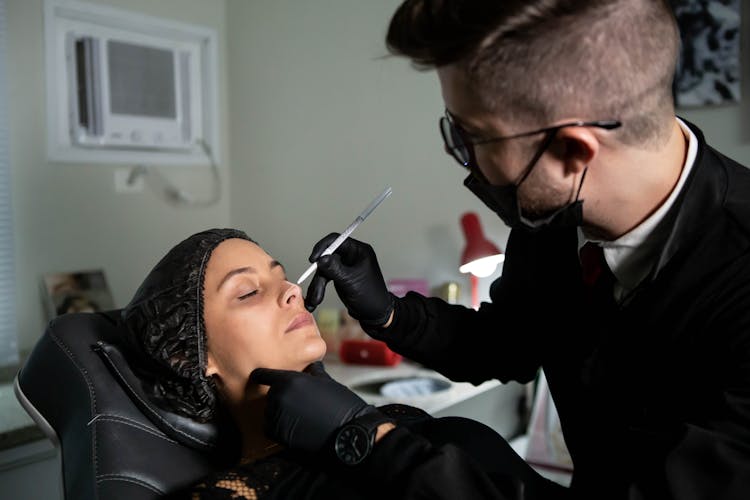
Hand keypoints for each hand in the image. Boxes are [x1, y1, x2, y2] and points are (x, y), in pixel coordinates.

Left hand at [251, 361, 377, 451]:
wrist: (346, 432)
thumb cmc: (340, 406)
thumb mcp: (326, 381)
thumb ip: (312, 372)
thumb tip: (311, 365)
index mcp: (289, 380)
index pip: (263, 375)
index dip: (262, 375)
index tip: (260, 377)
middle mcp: (279, 397)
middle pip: (269, 395)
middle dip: (279, 397)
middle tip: (297, 403)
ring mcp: (277, 416)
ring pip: (269, 412)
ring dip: (278, 413)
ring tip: (299, 416)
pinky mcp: (277, 434)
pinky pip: (270, 428)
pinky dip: (278, 427)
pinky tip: (295, 427)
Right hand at [304, 233, 393, 325]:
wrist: (374, 314)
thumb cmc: (370, 296)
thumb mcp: (350, 281)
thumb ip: (334, 269)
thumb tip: (320, 258)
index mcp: (358, 251)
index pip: (336, 240)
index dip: (322, 247)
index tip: (313, 260)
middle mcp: (351, 256)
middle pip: (327, 257)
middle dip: (319, 275)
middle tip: (315, 290)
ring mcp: (344, 266)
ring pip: (324, 270)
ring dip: (317, 286)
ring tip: (314, 301)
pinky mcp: (339, 276)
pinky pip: (325, 279)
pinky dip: (319, 288)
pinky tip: (314, 301)